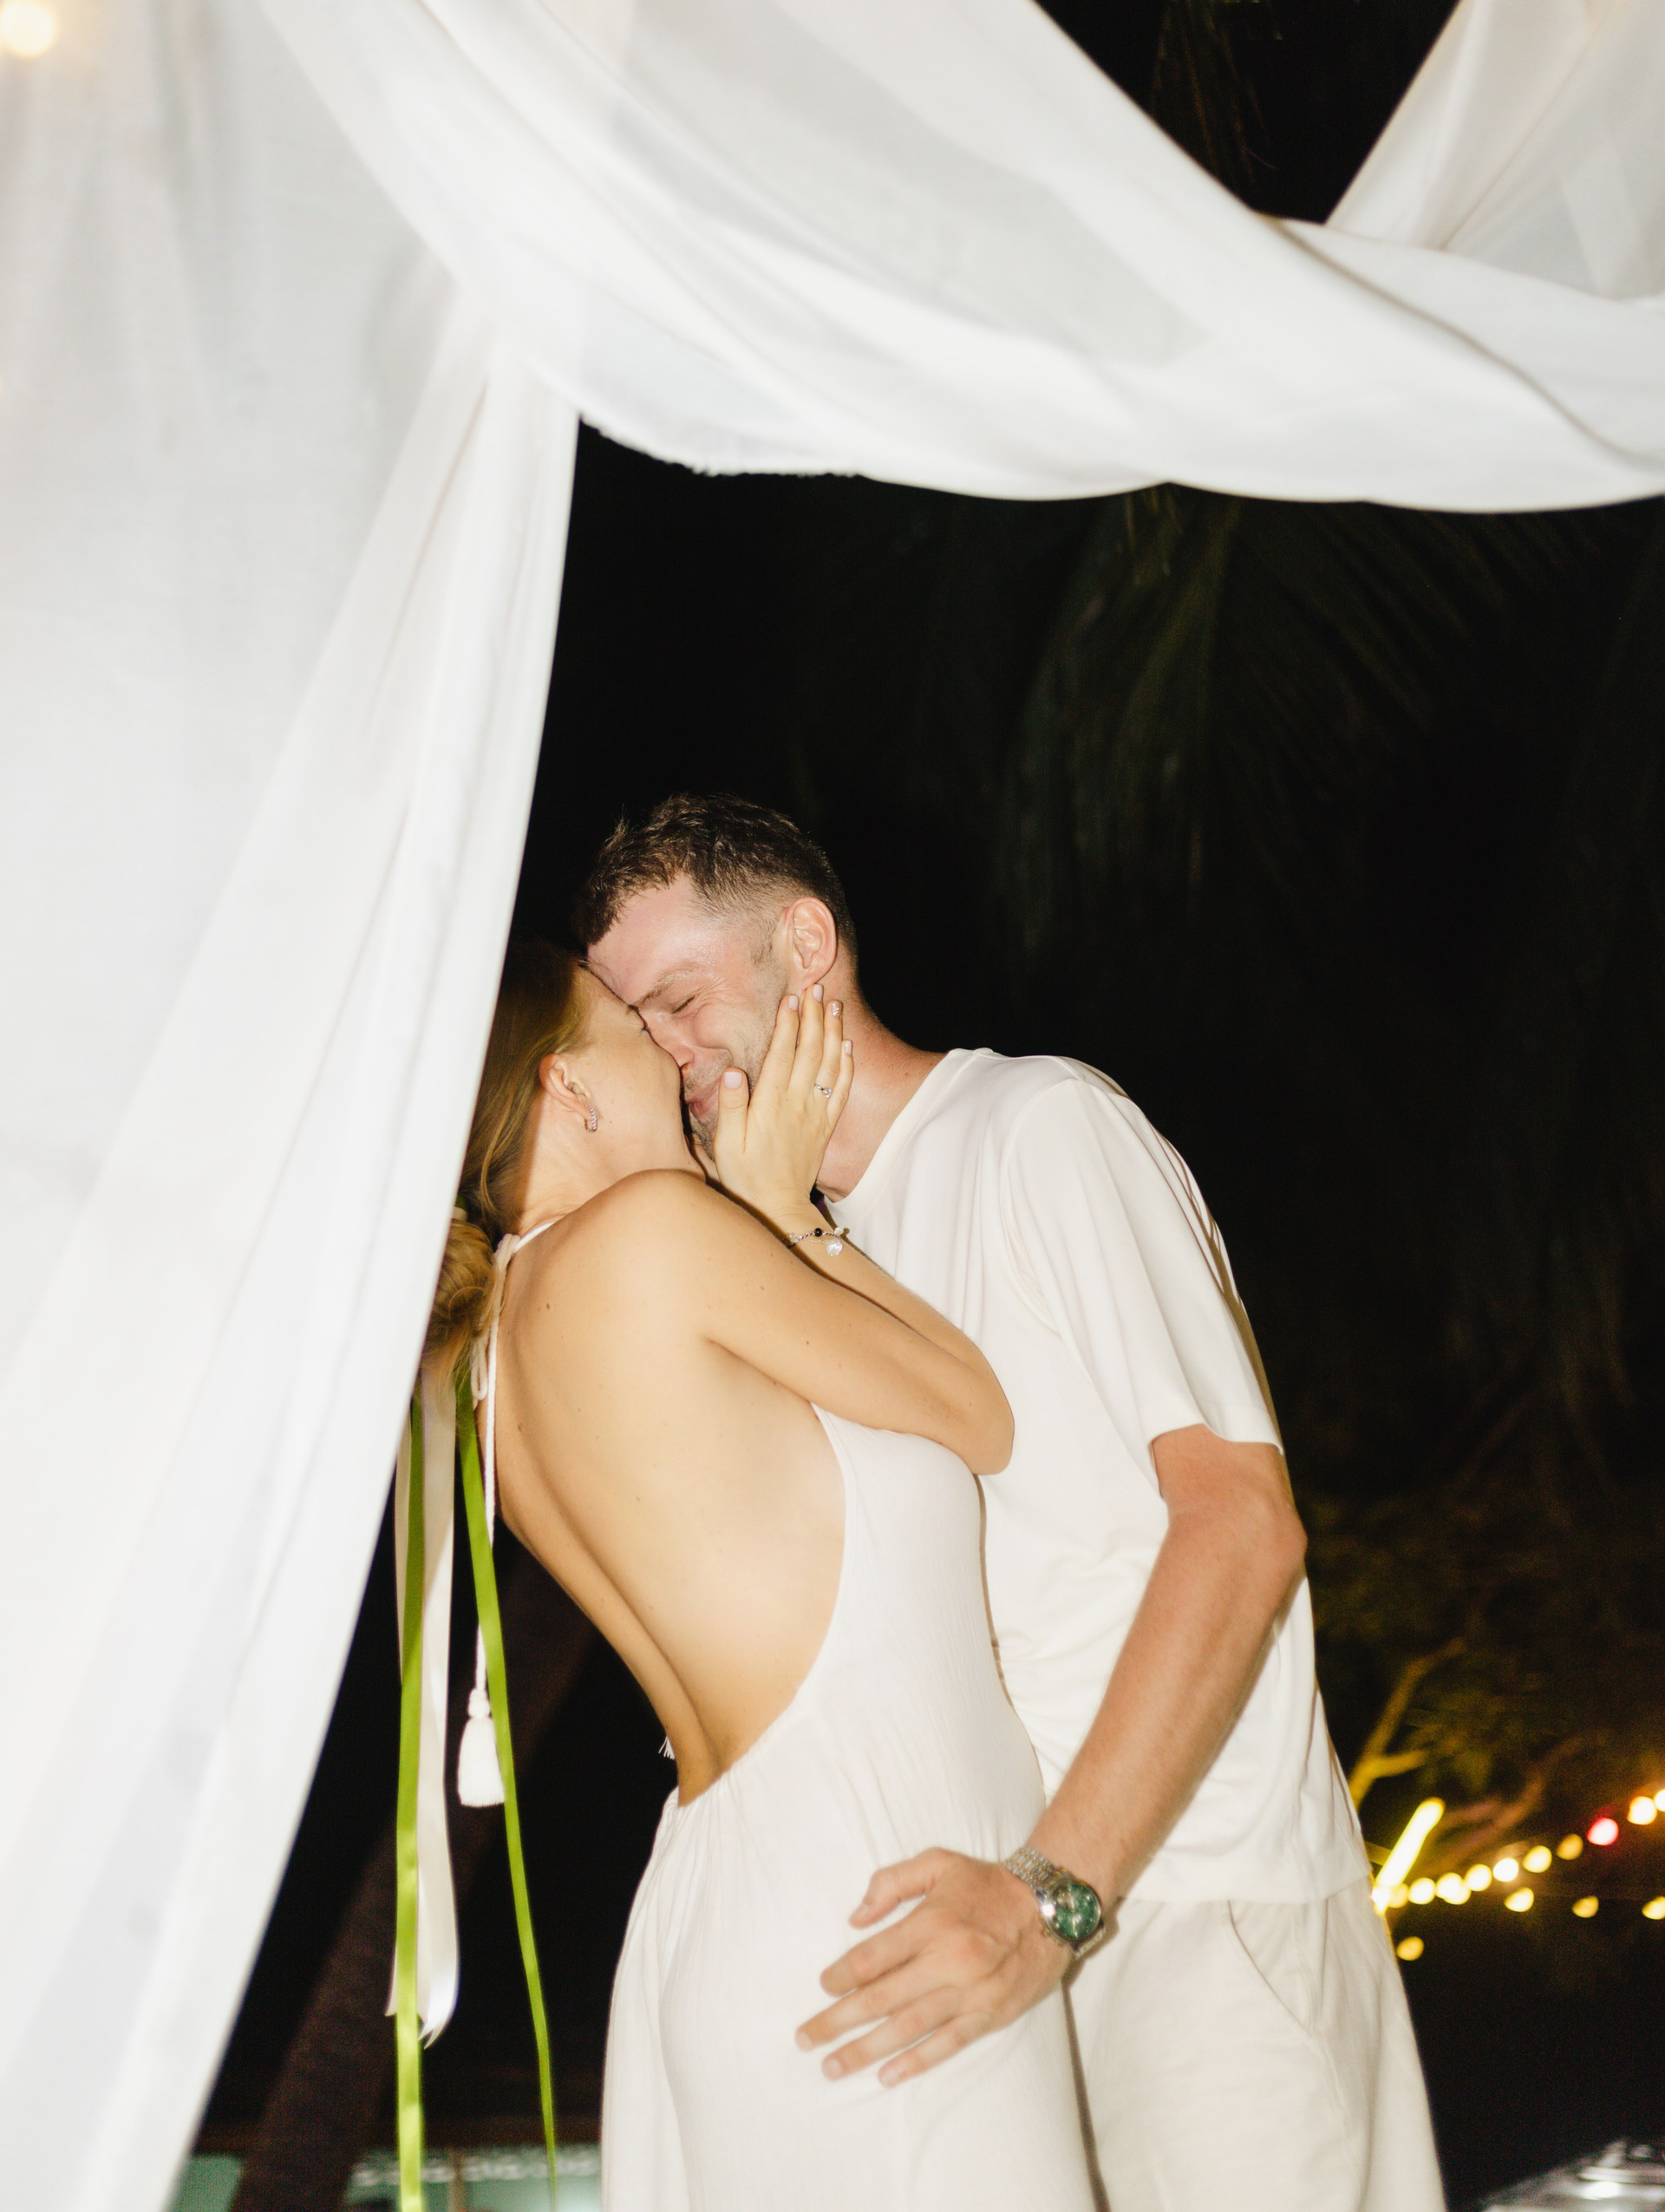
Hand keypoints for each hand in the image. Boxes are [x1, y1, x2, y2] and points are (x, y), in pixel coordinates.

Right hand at [711, 985, 852, 1229]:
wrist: (778, 1207)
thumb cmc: (744, 1176)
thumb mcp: (725, 1145)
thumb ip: (731, 1107)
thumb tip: (734, 1072)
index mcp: (770, 1104)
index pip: (782, 1054)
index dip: (788, 1024)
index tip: (792, 997)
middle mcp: (797, 1104)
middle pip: (809, 1050)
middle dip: (814, 1016)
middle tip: (816, 987)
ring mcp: (815, 1114)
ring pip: (829, 1064)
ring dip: (833, 1031)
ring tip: (834, 1004)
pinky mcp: (825, 1125)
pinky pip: (841, 1089)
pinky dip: (846, 1065)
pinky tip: (847, 1045)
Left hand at [796, 1849, 1069, 2086]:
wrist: (1049, 1907)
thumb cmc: (985, 1884)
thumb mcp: (938, 1862)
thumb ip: (892, 1882)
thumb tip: (856, 1917)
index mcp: (931, 1923)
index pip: (873, 1957)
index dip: (841, 1975)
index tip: (822, 1987)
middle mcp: (947, 1961)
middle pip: (880, 1999)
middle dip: (837, 2021)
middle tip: (805, 2039)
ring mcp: (968, 1993)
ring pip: (907, 2028)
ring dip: (866, 2050)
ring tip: (833, 2065)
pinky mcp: (988, 2015)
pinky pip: (946, 2045)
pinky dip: (915, 2062)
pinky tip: (887, 2076)